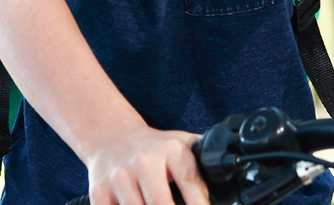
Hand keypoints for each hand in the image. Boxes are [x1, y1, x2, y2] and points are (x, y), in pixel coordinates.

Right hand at [84, 126, 209, 204]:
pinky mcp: (99, 191)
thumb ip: (206, 161)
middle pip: (160, 203)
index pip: (191, 185)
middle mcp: (144, 162)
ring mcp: (119, 177)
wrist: (110, 135)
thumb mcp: (183, 144)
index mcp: (171, 152)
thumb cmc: (154, 147)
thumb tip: (235, 177)